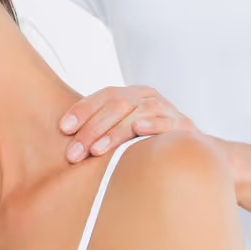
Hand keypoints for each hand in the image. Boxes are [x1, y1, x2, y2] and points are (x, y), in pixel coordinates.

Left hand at [59, 86, 198, 162]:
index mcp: (132, 94)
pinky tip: (139, 129)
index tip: (63, 129)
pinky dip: (155, 124)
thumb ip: (98, 133)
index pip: (104, 95)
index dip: (83, 110)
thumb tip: (63, 145)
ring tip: (97, 150)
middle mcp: (149, 98)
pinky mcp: (185, 127)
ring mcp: (169, 110)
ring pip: (140, 113)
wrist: (187, 155)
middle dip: (92, 129)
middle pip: (118, 104)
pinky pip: (169, 123)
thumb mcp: (121, 133)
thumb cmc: (143, 146)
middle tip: (73, 154)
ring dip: (116, 132)